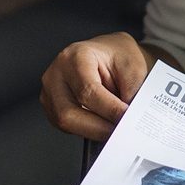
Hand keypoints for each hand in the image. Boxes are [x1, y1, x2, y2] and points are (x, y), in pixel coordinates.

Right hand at [39, 31, 154, 140]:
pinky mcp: (52, 106)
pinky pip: (66, 127)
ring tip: (114, 128)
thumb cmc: (117, 56)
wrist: (109, 53)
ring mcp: (50, 91)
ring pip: (65, 123)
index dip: (109, 111)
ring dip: (93, 131)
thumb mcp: (134, 67)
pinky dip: (87, 130)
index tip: (127, 121)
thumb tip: (129, 119)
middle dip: (98, 128)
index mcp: (76, 57)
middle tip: (121, 131)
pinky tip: (102, 126)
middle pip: (68, 113)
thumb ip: (131, 92)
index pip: (88, 91)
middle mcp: (57, 74)